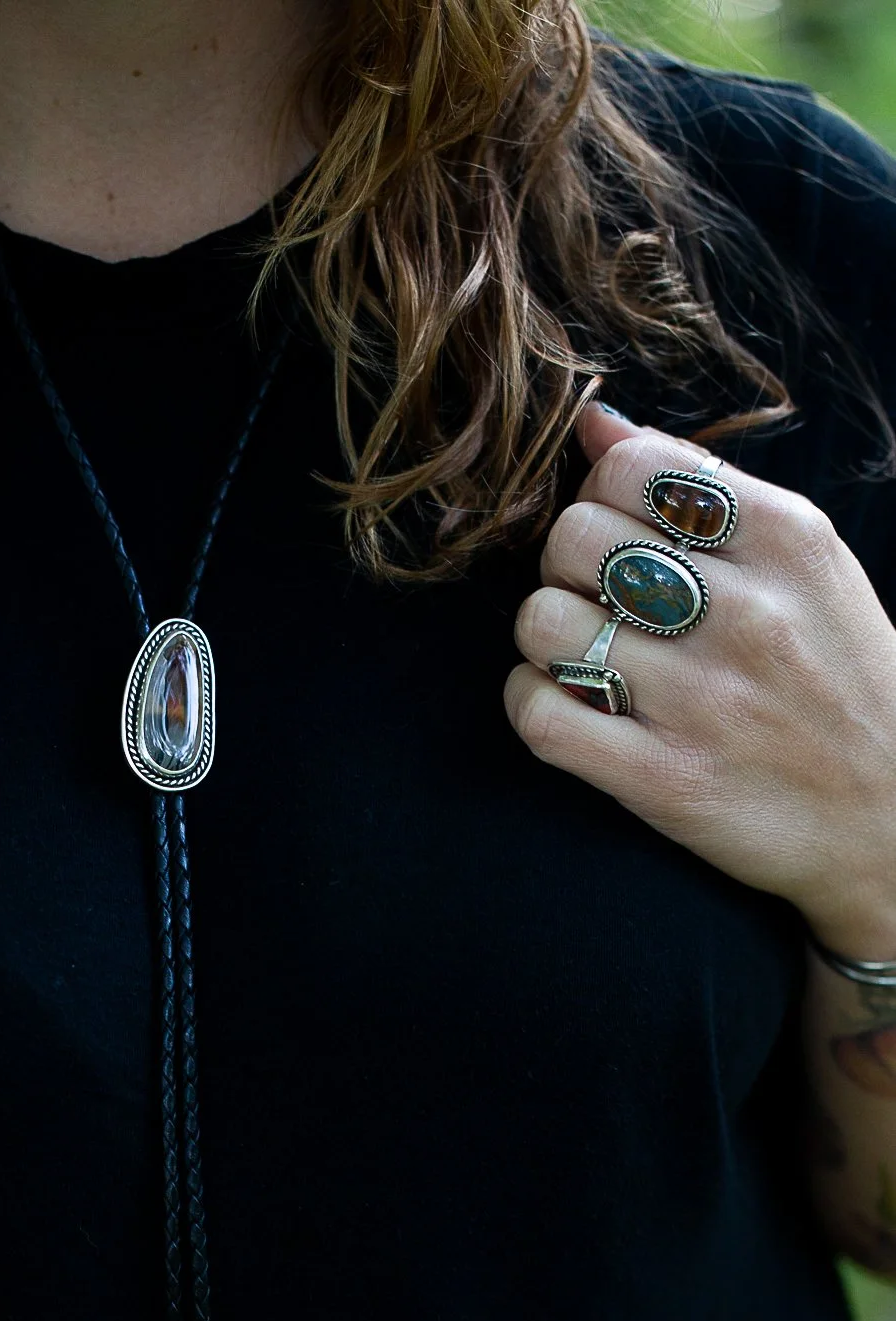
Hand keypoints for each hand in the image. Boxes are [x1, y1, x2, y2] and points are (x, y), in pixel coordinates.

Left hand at [504, 405, 895, 960]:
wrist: (891, 822)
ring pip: (541, 622)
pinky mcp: (663, 780)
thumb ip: (703, 486)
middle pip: (570, 538)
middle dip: (568, 568)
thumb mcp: (805, 563)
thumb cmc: (839, 679)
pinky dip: (534, 707)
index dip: (601, 501)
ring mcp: (702, 701)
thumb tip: (596, 425)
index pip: (625, 469)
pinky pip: (538, 714)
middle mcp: (746, 613)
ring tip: (591, 660)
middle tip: (603, 606)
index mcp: (786, 541)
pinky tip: (573, 709)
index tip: (625, 542)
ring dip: (548, 641)